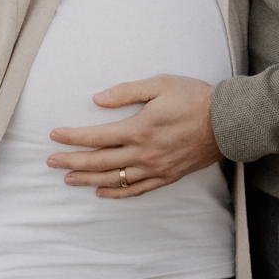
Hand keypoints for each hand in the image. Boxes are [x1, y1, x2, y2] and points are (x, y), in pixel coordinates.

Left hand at [47, 74, 221, 197]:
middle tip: (51, 162)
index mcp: (139, 128)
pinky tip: (102, 192)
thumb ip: (126, 91)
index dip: (72, 138)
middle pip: (99, 162)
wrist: (227, 122)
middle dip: (71, 162)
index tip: (54, 136)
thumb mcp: (160, 84)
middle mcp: (143, 153)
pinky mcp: (166, 176)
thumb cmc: (194, 98)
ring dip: (87, 180)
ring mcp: (155, 168)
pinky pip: (136, 190)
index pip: (96, 137)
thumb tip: (97, 99)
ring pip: (114, 179)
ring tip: (68, 180)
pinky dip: (116, 193)